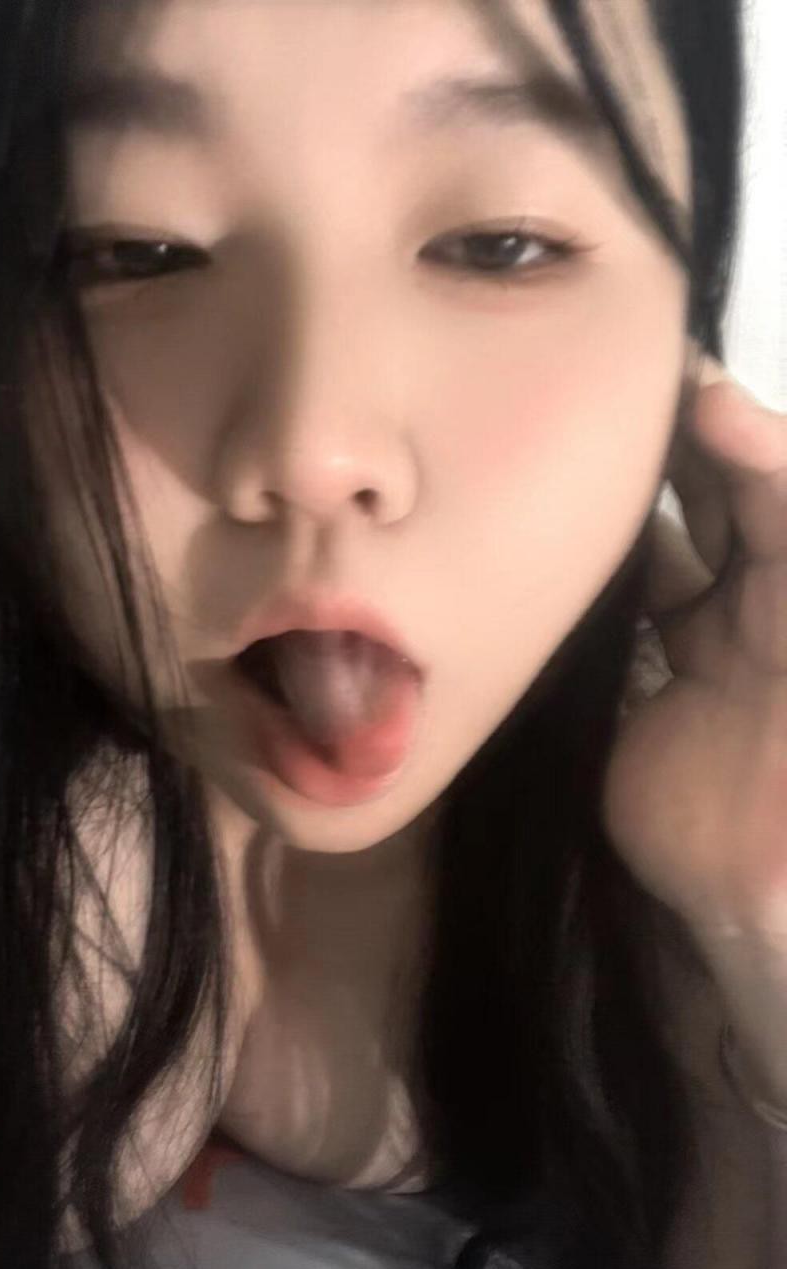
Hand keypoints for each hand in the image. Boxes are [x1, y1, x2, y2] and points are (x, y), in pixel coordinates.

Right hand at [602, 349, 786, 1100]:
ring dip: (602, 516)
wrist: (768, 873)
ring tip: (545, 459)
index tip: (646, 369)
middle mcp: (748, 603)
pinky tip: (532, 545)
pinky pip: (602, 625)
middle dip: (650, 456)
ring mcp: (688, 651)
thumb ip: (776, 492)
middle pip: (695, 505)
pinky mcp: (632, 697)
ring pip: (643, 559)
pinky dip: (572, 588)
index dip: (710, 419)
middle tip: (580, 404)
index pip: (750, 476)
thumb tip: (718, 395)